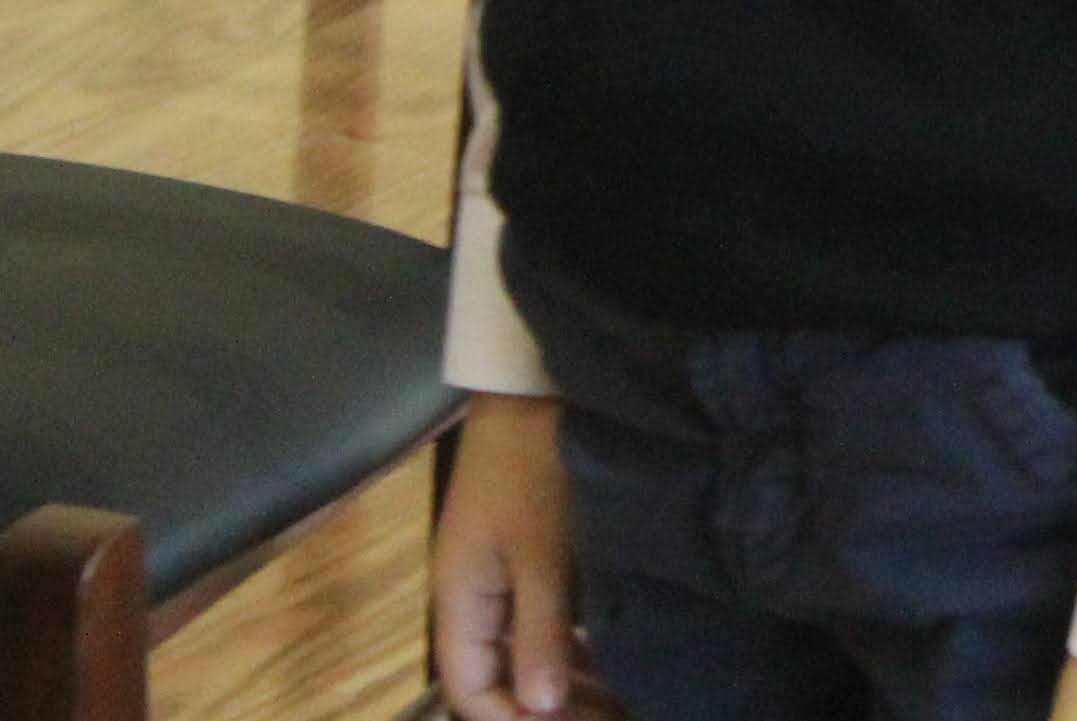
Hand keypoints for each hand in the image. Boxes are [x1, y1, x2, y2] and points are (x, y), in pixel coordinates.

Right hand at [431, 396, 594, 720]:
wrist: (537, 389)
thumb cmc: (534, 468)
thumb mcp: (542, 555)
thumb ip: (540, 633)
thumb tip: (538, 710)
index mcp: (460, 600)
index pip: (470, 689)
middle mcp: (475, 597)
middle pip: (498, 676)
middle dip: (544, 708)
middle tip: (604, 718)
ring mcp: (504, 576)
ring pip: (527, 651)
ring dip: (565, 680)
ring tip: (616, 702)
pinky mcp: (534, 557)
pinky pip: (546, 621)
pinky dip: (575, 646)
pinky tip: (613, 662)